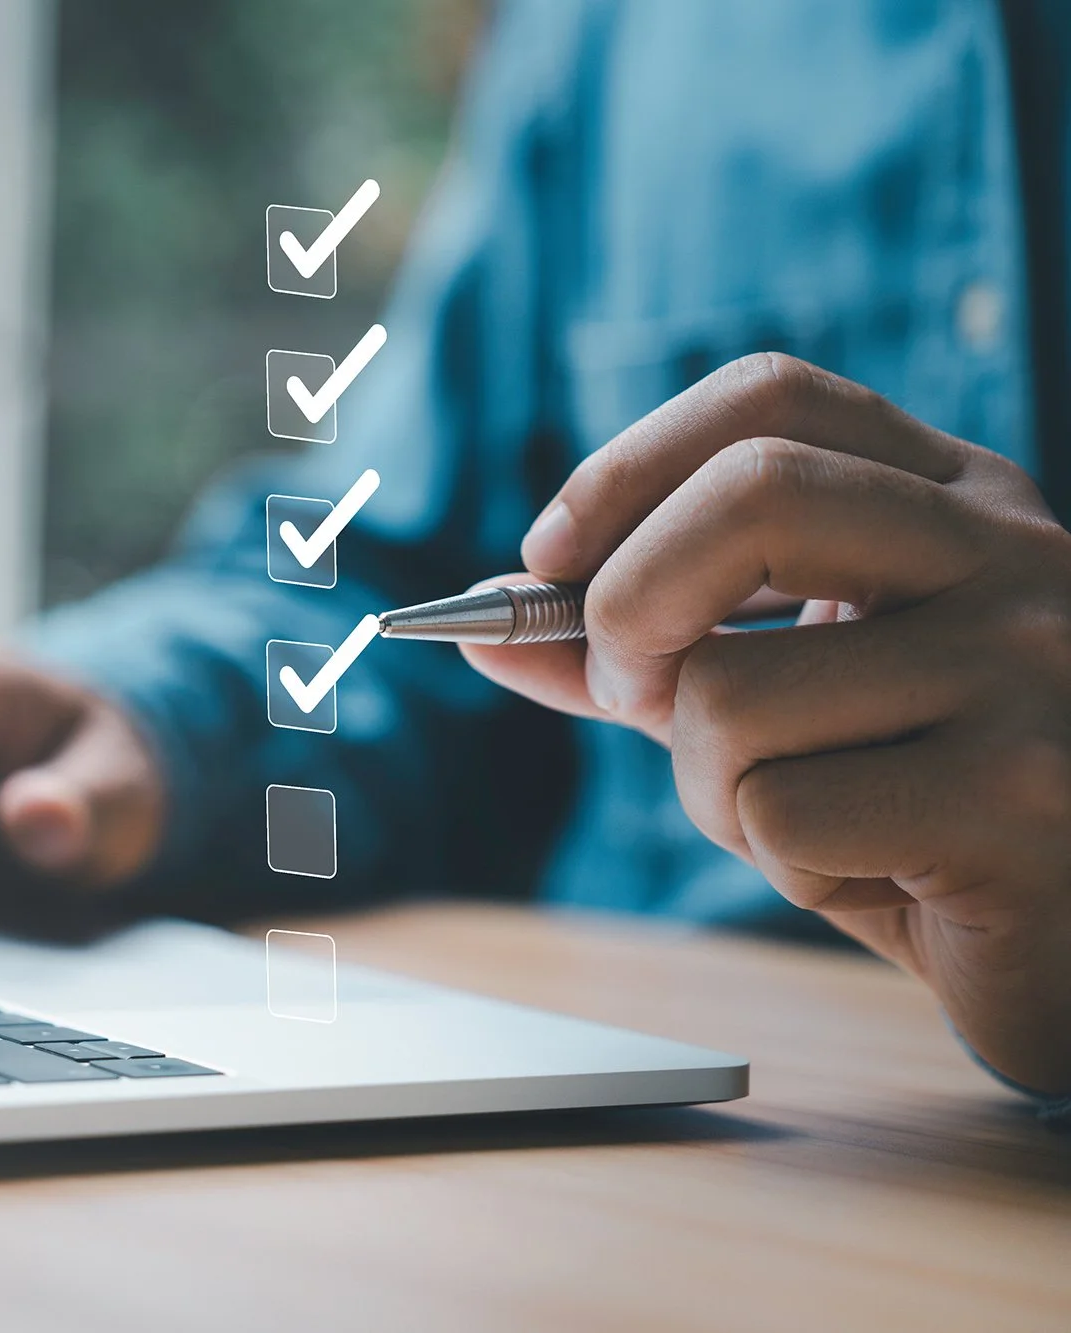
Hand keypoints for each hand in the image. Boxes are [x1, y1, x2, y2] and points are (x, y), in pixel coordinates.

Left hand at [464, 353, 1070, 1093]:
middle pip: (751, 494)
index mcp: (956, 501)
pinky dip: (782, 862)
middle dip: (627, 604)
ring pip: (734, 690)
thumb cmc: (918, 816)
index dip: (627, 466)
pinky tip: (878, 875)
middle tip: (625, 691)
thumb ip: (651, 655)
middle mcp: (1010, 556)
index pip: (772, 399)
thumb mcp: (779, 708)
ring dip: (711, 787)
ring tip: (810, 821)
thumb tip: (490, 623)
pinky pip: (785, 812)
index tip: (547, 557)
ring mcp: (1032, 668)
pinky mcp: (1025, 796)